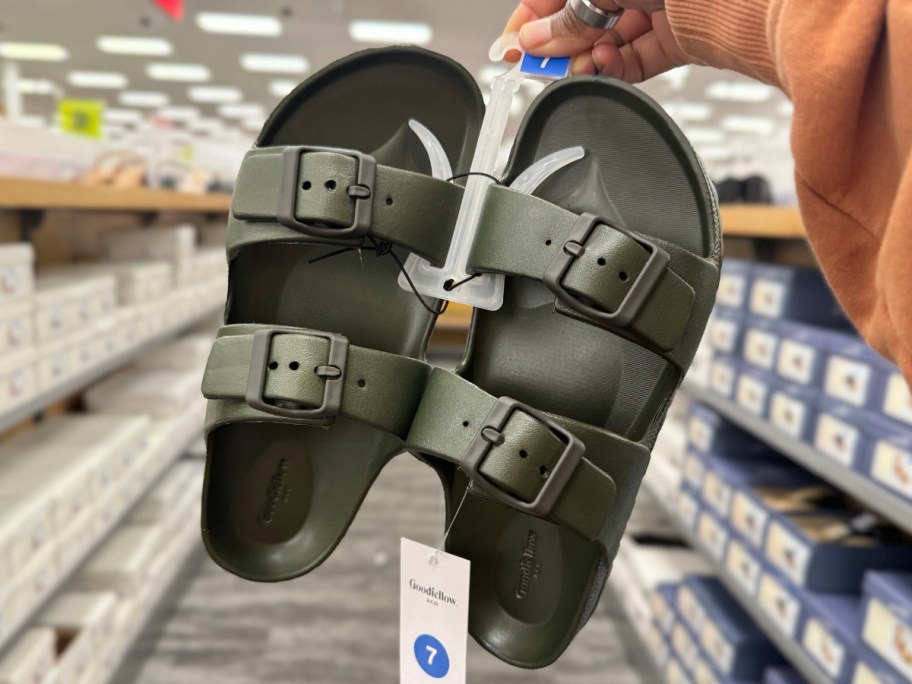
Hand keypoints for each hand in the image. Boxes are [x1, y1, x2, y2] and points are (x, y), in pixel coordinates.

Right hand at [503, 0, 691, 81]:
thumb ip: (568, 16)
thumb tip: (535, 38)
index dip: (529, 19)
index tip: (509, 48)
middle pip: (580, 18)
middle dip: (558, 42)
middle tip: (540, 62)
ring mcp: (653, 9)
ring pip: (604, 42)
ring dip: (586, 57)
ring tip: (581, 62)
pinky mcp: (673, 39)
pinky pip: (633, 60)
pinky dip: (614, 69)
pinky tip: (603, 66)